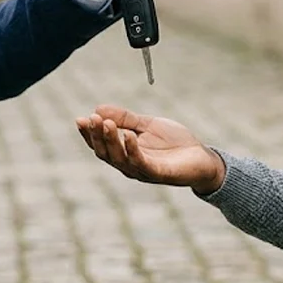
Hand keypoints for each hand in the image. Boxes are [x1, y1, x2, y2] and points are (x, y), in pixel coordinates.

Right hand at [75, 105, 225, 194]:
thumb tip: (97, 108)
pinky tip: (129, 135)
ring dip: (111, 141)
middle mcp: (129, 165)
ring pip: (119, 159)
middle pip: (105, 153)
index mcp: (124, 153)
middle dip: (96, 136)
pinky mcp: (158, 174)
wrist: (202, 158)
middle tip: (92, 118)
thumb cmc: (174, 143)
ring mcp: (142, 171)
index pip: (100, 144)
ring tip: (106, 123)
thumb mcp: (147, 125)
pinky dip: (132, 150)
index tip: (80, 118)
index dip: (88, 133)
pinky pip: (141, 163)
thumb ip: (125, 118)